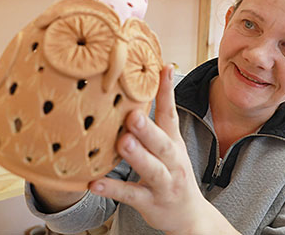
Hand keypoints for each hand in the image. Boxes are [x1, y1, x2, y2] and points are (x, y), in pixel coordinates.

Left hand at [90, 66, 203, 234]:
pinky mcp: (149, 203)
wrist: (189, 216)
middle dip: (148, 129)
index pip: (171, 114)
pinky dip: (113, 190)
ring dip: (137, 156)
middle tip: (133, 115)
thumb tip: (149, 80)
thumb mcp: (172, 145)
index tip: (164, 67)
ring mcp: (162, 184)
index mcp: (174, 143)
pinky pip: (130, 195)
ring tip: (122, 142)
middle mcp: (171, 162)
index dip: (168, 91)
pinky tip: (94, 183)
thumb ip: (159, 119)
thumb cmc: (173, 173)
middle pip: (162, 143)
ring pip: (151, 169)